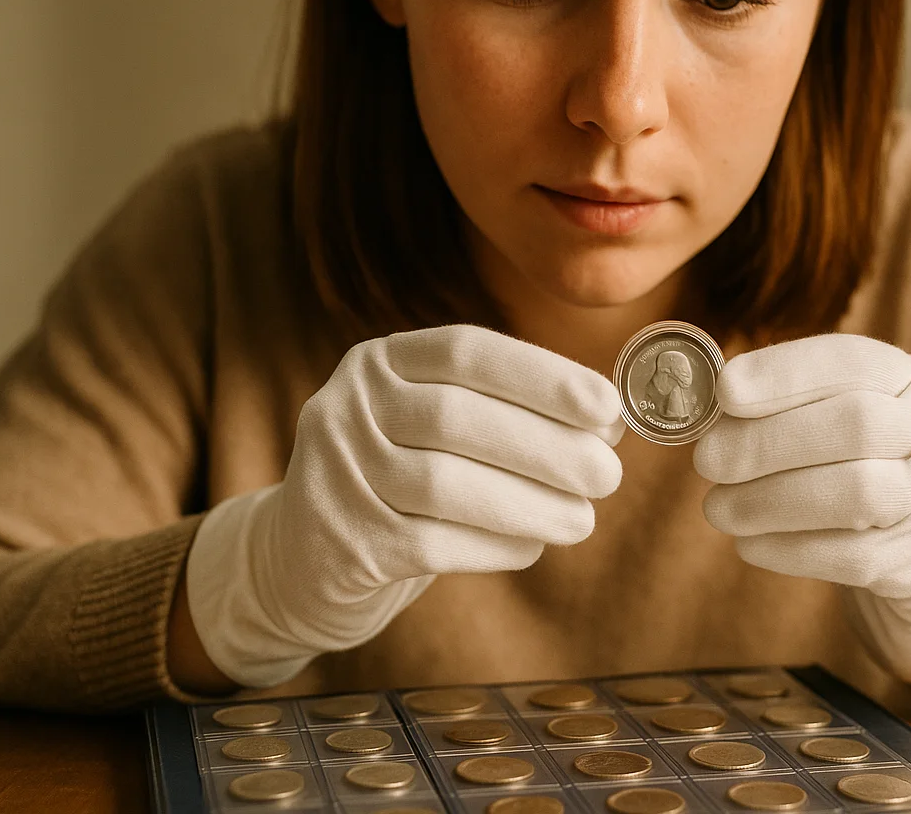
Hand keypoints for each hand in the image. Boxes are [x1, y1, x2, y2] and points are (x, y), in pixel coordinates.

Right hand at [184, 325, 623, 686]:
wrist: (301, 558)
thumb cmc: (401, 481)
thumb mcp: (440, 428)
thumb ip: (512, 415)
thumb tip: (609, 424)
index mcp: (381, 361)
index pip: (466, 351)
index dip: (542, 376)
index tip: (607, 405)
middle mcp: (348, 406)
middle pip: (456, 417)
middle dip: (546, 446)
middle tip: (608, 475)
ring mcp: (337, 473)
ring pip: (445, 483)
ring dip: (530, 503)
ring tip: (582, 518)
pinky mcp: (344, 541)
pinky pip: (433, 542)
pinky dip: (495, 544)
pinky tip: (531, 546)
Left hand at [693, 334, 910, 713]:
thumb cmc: (880, 480)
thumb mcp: (862, 429)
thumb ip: (802, 410)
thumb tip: (711, 409)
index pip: (857, 360)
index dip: (786, 374)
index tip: (724, 391)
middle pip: (858, 425)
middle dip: (768, 441)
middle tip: (708, 460)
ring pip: (857, 494)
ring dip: (770, 500)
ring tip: (719, 509)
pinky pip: (852, 556)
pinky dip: (788, 549)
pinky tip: (751, 544)